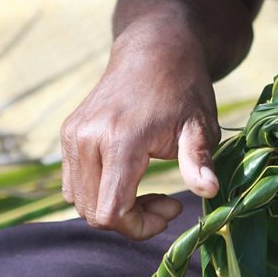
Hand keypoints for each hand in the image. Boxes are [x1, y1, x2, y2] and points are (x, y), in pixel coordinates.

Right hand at [60, 24, 220, 239]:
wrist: (153, 50)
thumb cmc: (183, 89)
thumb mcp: (200, 125)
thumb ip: (199, 160)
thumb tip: (209, 191)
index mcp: (120, 141)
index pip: (111, 212)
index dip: (140, 226)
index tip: (172, 209)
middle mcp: (87, 139)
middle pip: (93, 212)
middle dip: (130, 220)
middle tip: (165, 203)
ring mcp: (72, 136)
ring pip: (80, 201)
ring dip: (114, 208)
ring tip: (149, 191)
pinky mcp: (68, 135)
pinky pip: (73, 184)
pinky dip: (99, 193)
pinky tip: (130, 179)